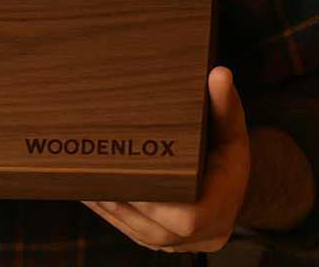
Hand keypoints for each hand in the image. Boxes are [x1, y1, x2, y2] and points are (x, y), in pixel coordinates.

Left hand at [83, 65, 249, 252]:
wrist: (233, 183)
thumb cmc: (228, 151)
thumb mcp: (231, 127)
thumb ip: (225, 103)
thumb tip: (219, 74)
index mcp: (221, 206)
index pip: (188, 217)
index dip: (154, 202)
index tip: (125, 179)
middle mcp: (204, 233)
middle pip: (156, 228)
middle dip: (122, 202)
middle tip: (91, 173)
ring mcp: (183, 243)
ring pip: (141, 233)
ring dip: (111, 209)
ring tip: (84, 181)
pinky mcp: (165, 242)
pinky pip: (135, 233)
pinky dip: (113, 215)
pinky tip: (93, 193)